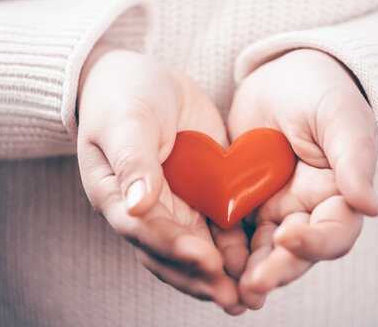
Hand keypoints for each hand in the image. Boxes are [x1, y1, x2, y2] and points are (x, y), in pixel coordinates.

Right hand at [76, 43, 247, 313]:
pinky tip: (257, 261)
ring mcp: (177, 203)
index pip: (145, 231)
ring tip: (249, 297)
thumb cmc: (121, 97)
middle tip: (235, 299)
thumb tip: (138, 205)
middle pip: (173, 253)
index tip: (207, 261)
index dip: (175, 249)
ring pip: (198, 247)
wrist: (142, 79)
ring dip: (222, 273)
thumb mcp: (123, 122)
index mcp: (120, 197)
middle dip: (203, 278)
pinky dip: (235, 246)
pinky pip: (218, 224)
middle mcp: (148, 210)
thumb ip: (132, 162)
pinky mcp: (203, 191)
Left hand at [228, 48, 377, 308]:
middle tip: (251, 287)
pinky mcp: (244, 200)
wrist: (281, 76)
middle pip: (295, 253)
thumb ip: (353, 158)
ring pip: (262, 249)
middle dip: (275, 271)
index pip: (334, 233)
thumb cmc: (318, 90)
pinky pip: (233, 230)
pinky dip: (223, 248)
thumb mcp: (339, 116)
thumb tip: (370, 207)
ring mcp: (274, 207)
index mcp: (338, 194)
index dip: (315, 243)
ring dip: (247, 271)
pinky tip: (206, 258)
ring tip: (227, 287)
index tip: (288, 236)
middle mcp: (307, 209)